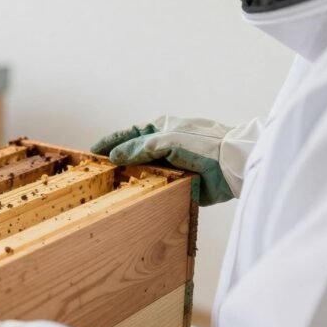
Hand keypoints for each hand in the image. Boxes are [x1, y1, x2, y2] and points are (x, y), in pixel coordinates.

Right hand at [91, 115, 259, 205]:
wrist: (232, 164)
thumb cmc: (202, 145)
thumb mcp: (167, 140)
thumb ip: (139, 147)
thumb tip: (114, 156)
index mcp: (161, 129)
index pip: (129, 134)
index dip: (111, 141)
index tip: (94, 150)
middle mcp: (164, 146)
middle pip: (134, 153)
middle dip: (118, 160)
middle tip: (97, 170)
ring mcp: (171, 164)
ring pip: (145, 171)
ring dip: (131, 177)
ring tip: (111, 186)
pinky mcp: (179, 182)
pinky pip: (157, 187)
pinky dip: (146, 191)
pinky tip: (135, 196)